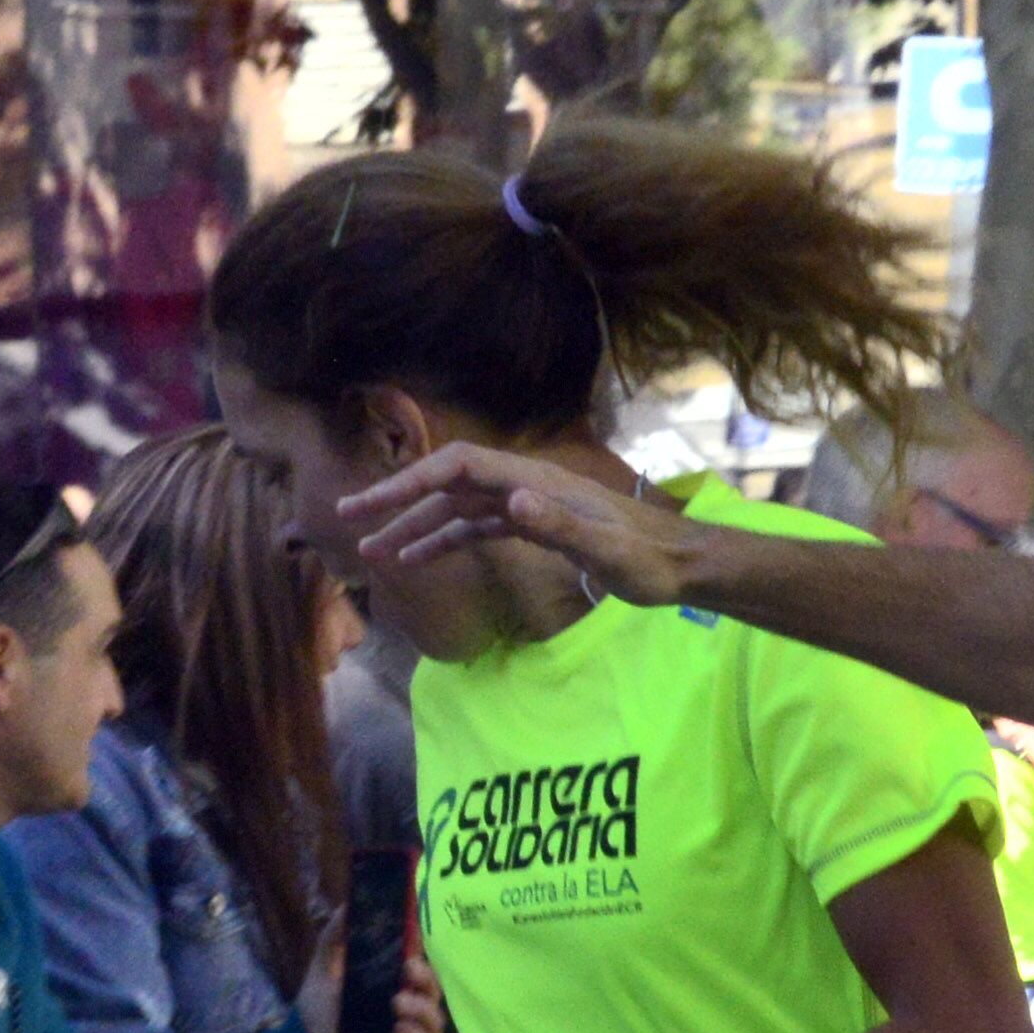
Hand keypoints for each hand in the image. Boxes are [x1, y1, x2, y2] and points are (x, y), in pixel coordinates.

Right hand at [332, 443, 705, 603]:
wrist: (685, 565)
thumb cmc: (652, 560)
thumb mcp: (609, 551)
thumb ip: (561, 526)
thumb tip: (513, 501)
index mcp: (536, 481)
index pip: (458, 466)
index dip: (410, 479)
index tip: (370, 502)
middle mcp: (526, 485)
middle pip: (448, 483)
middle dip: (397, 499)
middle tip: (347, 520)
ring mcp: (530, 505)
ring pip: (457, 508)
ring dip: (414, 527)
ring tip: (372, 554)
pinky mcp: (536, 526)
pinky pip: (477, 527)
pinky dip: (444, 541)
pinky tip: (416, 560)